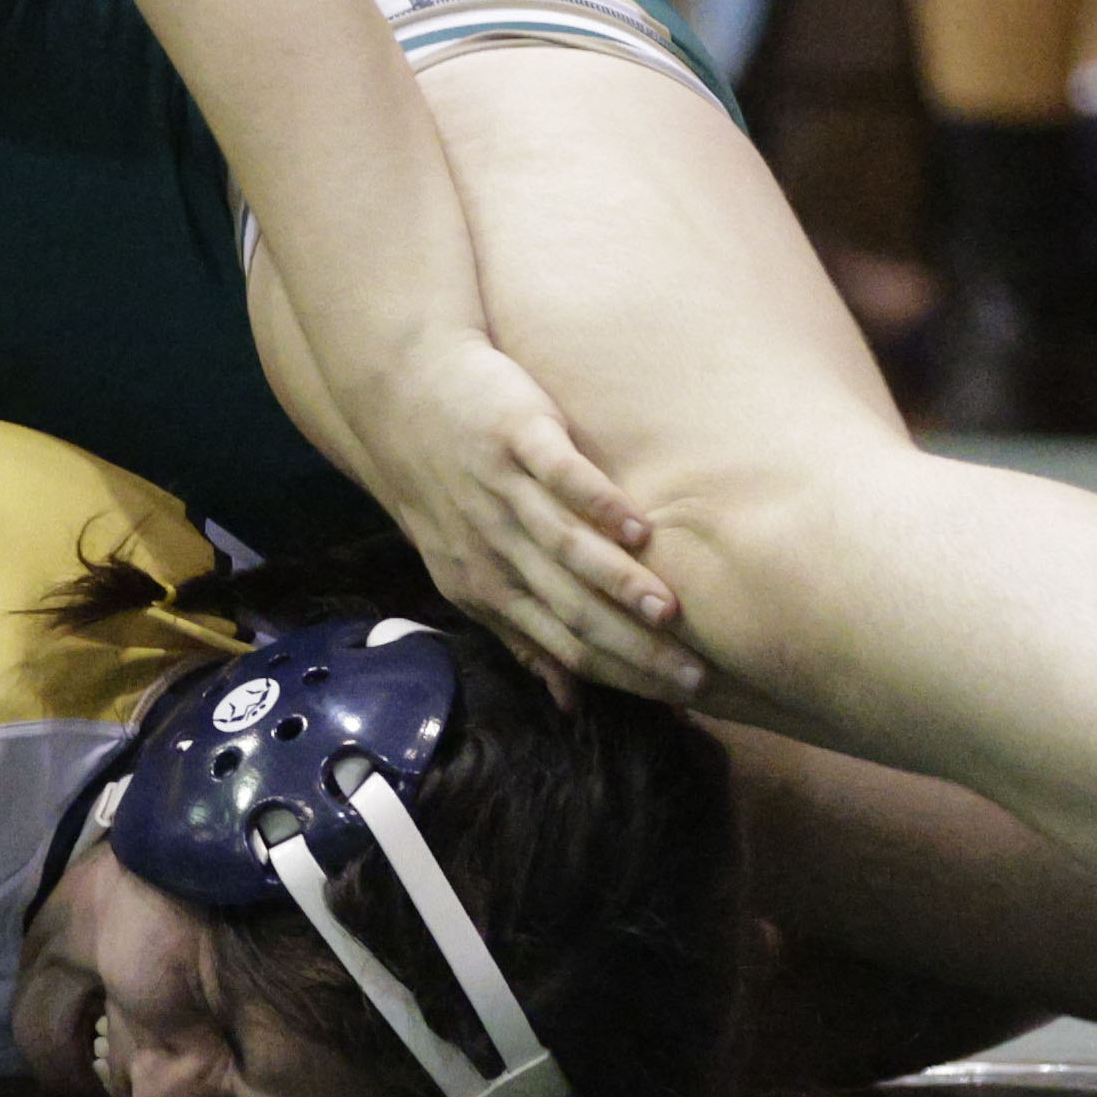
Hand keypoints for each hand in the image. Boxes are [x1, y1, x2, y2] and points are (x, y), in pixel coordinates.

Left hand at [339, 329, 699, 708]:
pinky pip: (560, 474)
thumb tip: (569, 701)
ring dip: (617, 582)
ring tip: (668, 610)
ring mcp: (504, 490)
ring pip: (565, 548)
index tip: (678, 697)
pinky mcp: (515, 435)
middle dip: (633, 647)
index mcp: (487, 587)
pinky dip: (597, 502)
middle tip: (695, 674)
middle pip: (571, 609)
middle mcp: (494, 546)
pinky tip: (637, 526)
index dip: (620, 674)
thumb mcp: (464, 572)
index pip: (563, 644)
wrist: (400, 395)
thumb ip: (519, 635)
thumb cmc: (442, 488)